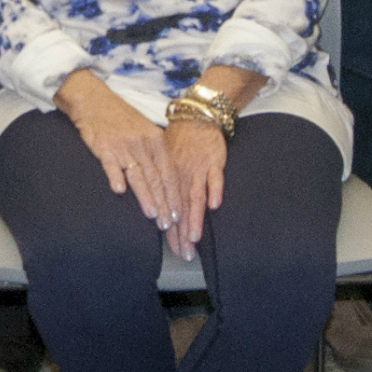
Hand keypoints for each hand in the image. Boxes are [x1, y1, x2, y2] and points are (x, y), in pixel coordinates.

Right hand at [58, 70, 174, 228]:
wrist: (94, 100)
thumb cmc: (120, 118)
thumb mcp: (144, 131)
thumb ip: (154, 153)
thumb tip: (166, 179)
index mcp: (155, 140)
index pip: (169, 172)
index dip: (174, 194)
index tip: (178, 214)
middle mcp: (142, 143)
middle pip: (156, 178)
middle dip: (164, 203)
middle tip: (169, 223)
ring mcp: (123, 145)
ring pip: (138, 175)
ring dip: (146, 197)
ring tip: (152, 215)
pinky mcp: (103, 146)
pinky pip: (110, 164)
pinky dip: (115, 177)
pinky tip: (119, 191)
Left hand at [158, 117, 227, 258]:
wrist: (196, 118)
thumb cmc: (179, 142)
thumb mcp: (165, 162)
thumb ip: (163, 185)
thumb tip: (156, 210)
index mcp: (169, 179)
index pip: (170, 209)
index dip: (172, 231)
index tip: (175, 250)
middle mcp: (182, 176)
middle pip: (181, 208)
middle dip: (183, 233)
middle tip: (185, 253)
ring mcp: (199, 169)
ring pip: (195, 196)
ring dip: (194, 217)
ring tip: (194, 237)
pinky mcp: (214, 161)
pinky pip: (215, 177)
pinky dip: (214, 189)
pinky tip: (214, 205)